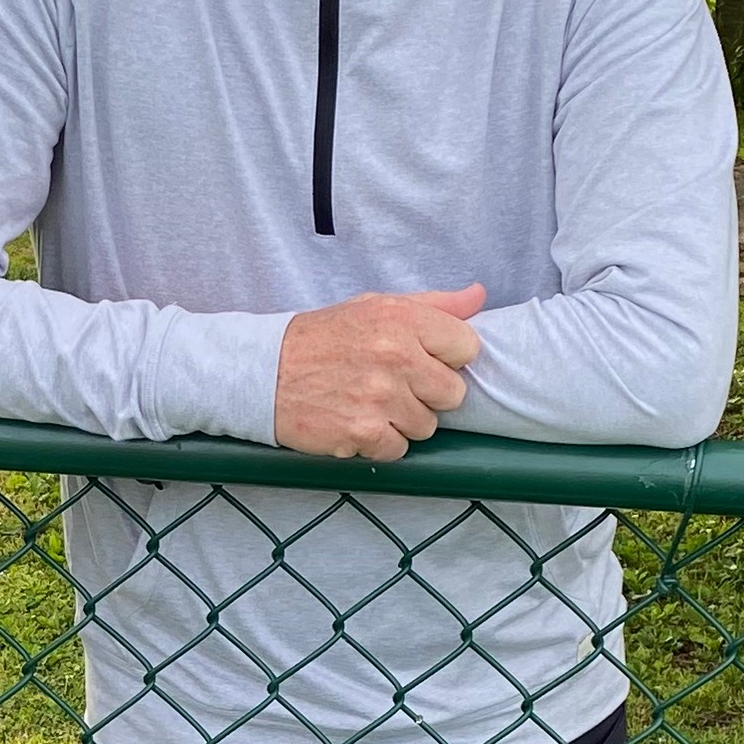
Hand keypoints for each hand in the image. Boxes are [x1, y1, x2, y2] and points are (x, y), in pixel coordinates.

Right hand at [274, 284, 485, 461]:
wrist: (264, 371)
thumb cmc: (323, 338)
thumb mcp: (374, 307)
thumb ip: (431, 304)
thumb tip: (478, 295)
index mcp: (402, 319)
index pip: (467, 347)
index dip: (446, 358)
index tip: (420, 359)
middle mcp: (395, 355)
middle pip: (453, 393)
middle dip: (427, 394)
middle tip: (391, 384)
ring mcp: (380, 397)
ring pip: (427, 425)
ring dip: (402, 420)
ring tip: (368, 401)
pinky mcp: (363, 432)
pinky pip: (398, 448)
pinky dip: (378, 441)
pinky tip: (355, 420)